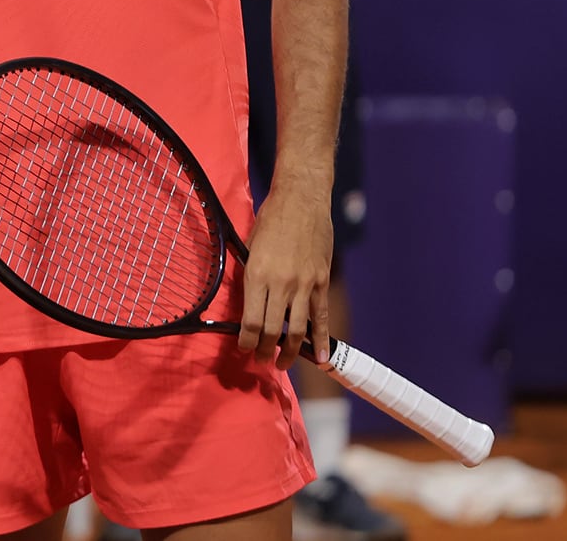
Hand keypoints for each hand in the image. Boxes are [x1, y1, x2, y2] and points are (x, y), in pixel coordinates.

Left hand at [237, 184, 332, 368]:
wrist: (301, 200)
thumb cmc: (270, 220)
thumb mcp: (251, 247)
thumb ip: (251, 276)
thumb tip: (248, 302)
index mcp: (257, 274)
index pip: (251, 321)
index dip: (247, 341)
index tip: (244, 349)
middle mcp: (280, 283)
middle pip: (273, 329)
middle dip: (265, 351)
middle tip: (261, 362)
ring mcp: (304, 284)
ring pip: (297, 328)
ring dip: (289, 351)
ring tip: (282, 364)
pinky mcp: (321, 281)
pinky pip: (321, 317)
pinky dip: (321, 339)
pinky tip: (320, 357)